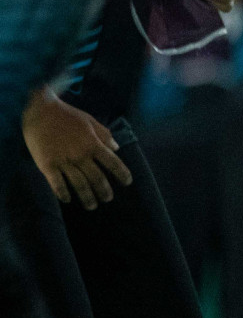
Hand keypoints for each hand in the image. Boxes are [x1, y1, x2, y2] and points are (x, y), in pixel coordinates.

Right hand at [22, 92, 132, 209]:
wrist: (40, 111)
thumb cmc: (66, 115)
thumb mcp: (90, 121)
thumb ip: (104, 135)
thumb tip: (117, 148)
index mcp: (93, 144)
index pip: (113, 163)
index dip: (122, 174)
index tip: (127, 183)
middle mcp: (80, 155)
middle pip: (97, 178)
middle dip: (104, 191)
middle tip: (108, 199)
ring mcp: (63, 161)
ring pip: (79, 184)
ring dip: (87, 197)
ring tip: (92, 206)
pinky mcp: (47, 165)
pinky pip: (57, 184)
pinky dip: (63, 193)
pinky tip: (67, 200)